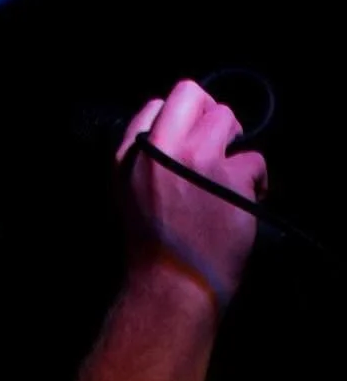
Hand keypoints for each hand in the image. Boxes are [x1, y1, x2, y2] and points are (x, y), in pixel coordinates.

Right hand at [116, 79, 267, 310]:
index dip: (179, 120)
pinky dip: (254, 181)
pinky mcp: (230, 177)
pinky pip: (255, 159)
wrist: (171, 286)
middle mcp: (157, 152)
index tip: (187, 142)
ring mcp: (194, 161)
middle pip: (191, 94)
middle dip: (209, 116)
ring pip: (227, 118)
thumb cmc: (150, 249)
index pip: (155, 106)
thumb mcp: (125, 196)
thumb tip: (176, 134)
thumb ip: (141, 161)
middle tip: (215, 147)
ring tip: (228, 180)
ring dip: (234, 147)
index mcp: (127, 158)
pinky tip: (241, 204)